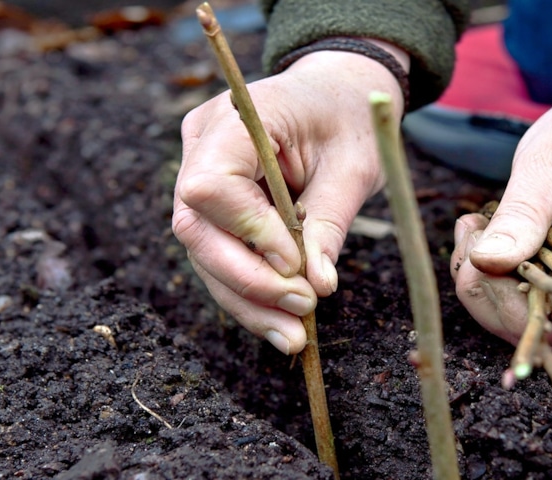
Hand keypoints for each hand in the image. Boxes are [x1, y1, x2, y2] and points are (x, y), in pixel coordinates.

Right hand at [173, 41, 408, 353]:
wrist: (339, 94)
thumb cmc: (350, 119)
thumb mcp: (354, 166)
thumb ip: (330, 223)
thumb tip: (317, 288)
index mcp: (236, 118)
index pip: (212, 185)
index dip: (248, 232)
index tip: (295, 265)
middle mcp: (203, 145)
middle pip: (197, 228)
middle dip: (247, 281)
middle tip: (300, 315)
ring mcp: (200, 172)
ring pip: (205, 252)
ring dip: (248, 301)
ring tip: (294, 338)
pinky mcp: (214, 203)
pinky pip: (222, 254)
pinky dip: (251, 293)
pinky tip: (282, 324)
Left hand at [451, 32, 551, 345]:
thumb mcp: (548, 160)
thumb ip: (521, 214)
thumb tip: (485, 263)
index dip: (508, 307)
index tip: (478, 256)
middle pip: (541, 328)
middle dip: (486, 292)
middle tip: (469, 233)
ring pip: (534, 316)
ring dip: (489, 282)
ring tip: (475, 229)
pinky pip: (539, 293)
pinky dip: (502, 272)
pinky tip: (487, 234)